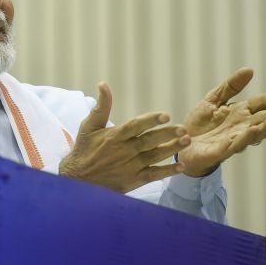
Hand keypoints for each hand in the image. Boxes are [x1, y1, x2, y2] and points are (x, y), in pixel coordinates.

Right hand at [59, 82, 190, 192]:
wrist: (78, 180)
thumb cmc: (84, 150)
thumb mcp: (89, 126)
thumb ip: (101, 106)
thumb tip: (103, 84)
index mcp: (115, 136)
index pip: (135, 126)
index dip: (151, 120)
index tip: (165, 115)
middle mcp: (124, 151)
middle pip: (149, 141)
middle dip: (167, 134)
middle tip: (183, 129)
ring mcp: (130, 166)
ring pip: (154, 157)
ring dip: (171, 149)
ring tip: (187, 141)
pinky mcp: (133, 180)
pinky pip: (153, 175)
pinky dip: (167, 171)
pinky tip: (181, 167)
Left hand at [177, 68, 265, 176]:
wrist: (181, 143)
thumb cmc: (200, 123)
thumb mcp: (213, 99)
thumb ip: (231, 86)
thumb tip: (250, 69)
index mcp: (239, 113)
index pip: (262, 103)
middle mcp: (240, 127)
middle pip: (263, 120)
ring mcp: (232, 140)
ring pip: (253, 135)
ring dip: (264, 128)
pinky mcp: (220, 151)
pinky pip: (234, 145)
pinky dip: (244, 139)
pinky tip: (251, 131)